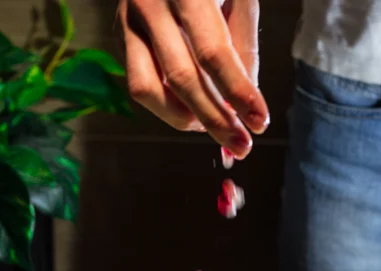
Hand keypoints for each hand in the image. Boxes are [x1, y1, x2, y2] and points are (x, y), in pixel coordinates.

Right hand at [118, 0, 268, 158]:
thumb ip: (242, 46)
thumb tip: (245, 103)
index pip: (214, 52)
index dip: (238, 92)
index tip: (260, 123)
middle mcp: (152, 3)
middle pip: (183, 78)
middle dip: (216, 119)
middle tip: (241, 145)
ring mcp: (129, 20)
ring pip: (150, 90)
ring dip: (185, 120)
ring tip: (212, 127)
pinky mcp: (120, 34)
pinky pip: (139, 85)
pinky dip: (165, 106)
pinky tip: (188, 111)